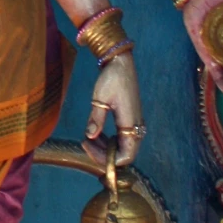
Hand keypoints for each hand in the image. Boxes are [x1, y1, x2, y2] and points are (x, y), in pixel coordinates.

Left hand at [84, 51, 142, 166]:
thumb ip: (96, 118)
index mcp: (130, 123)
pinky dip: (108, 140)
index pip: (126, 156)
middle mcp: (136, 126)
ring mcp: (134, 124)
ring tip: (88, 138)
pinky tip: (96, 133)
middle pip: (124, 155)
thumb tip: (90, 136)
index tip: (88, 146)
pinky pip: (121, 138)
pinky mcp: (130, 120)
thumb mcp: (100, 98)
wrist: (121, 63)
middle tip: (86, 143)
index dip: (107, 159)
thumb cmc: (112, 78)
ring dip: (105, 148)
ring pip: (122, 147)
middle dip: (104, 155)